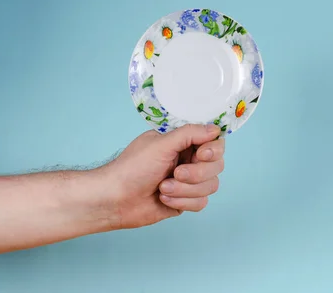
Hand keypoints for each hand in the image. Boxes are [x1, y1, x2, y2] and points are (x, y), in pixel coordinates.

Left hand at [97, 124, 224, 229]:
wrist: (115, 199)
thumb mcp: (161, 144)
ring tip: (162, 188)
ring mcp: (188, 182)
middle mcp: (188, 159)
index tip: (201, 154)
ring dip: (185, 190)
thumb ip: (190, 134)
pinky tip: (163, 199)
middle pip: (216, 166)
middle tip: (175, 173)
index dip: (213, 150)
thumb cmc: (132, 168)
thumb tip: (215, 129)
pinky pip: (201, 203)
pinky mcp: (185, 201)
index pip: (215, 142)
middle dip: (195, 173)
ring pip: (210, 186)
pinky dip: (181, 202)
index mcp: (183, 142)